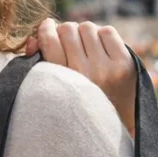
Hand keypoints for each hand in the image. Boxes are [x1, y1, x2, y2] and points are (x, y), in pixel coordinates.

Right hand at [28, 19, 137, 135]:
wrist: (114, 128)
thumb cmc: (78, 107)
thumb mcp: (54, 92)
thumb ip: (39, 64)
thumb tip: (32, 39)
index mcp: (63, 84)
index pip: (49, 40)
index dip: (46, 29)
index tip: (46, 28)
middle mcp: (84, 75)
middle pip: (68, 29)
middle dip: (65, 32)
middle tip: (67, 42)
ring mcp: (107, 69)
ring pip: (88, 28)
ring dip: (84, 35)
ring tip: (85, 50)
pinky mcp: (125, 64)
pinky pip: (108, 31)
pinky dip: (102, 37)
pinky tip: (101, 52)